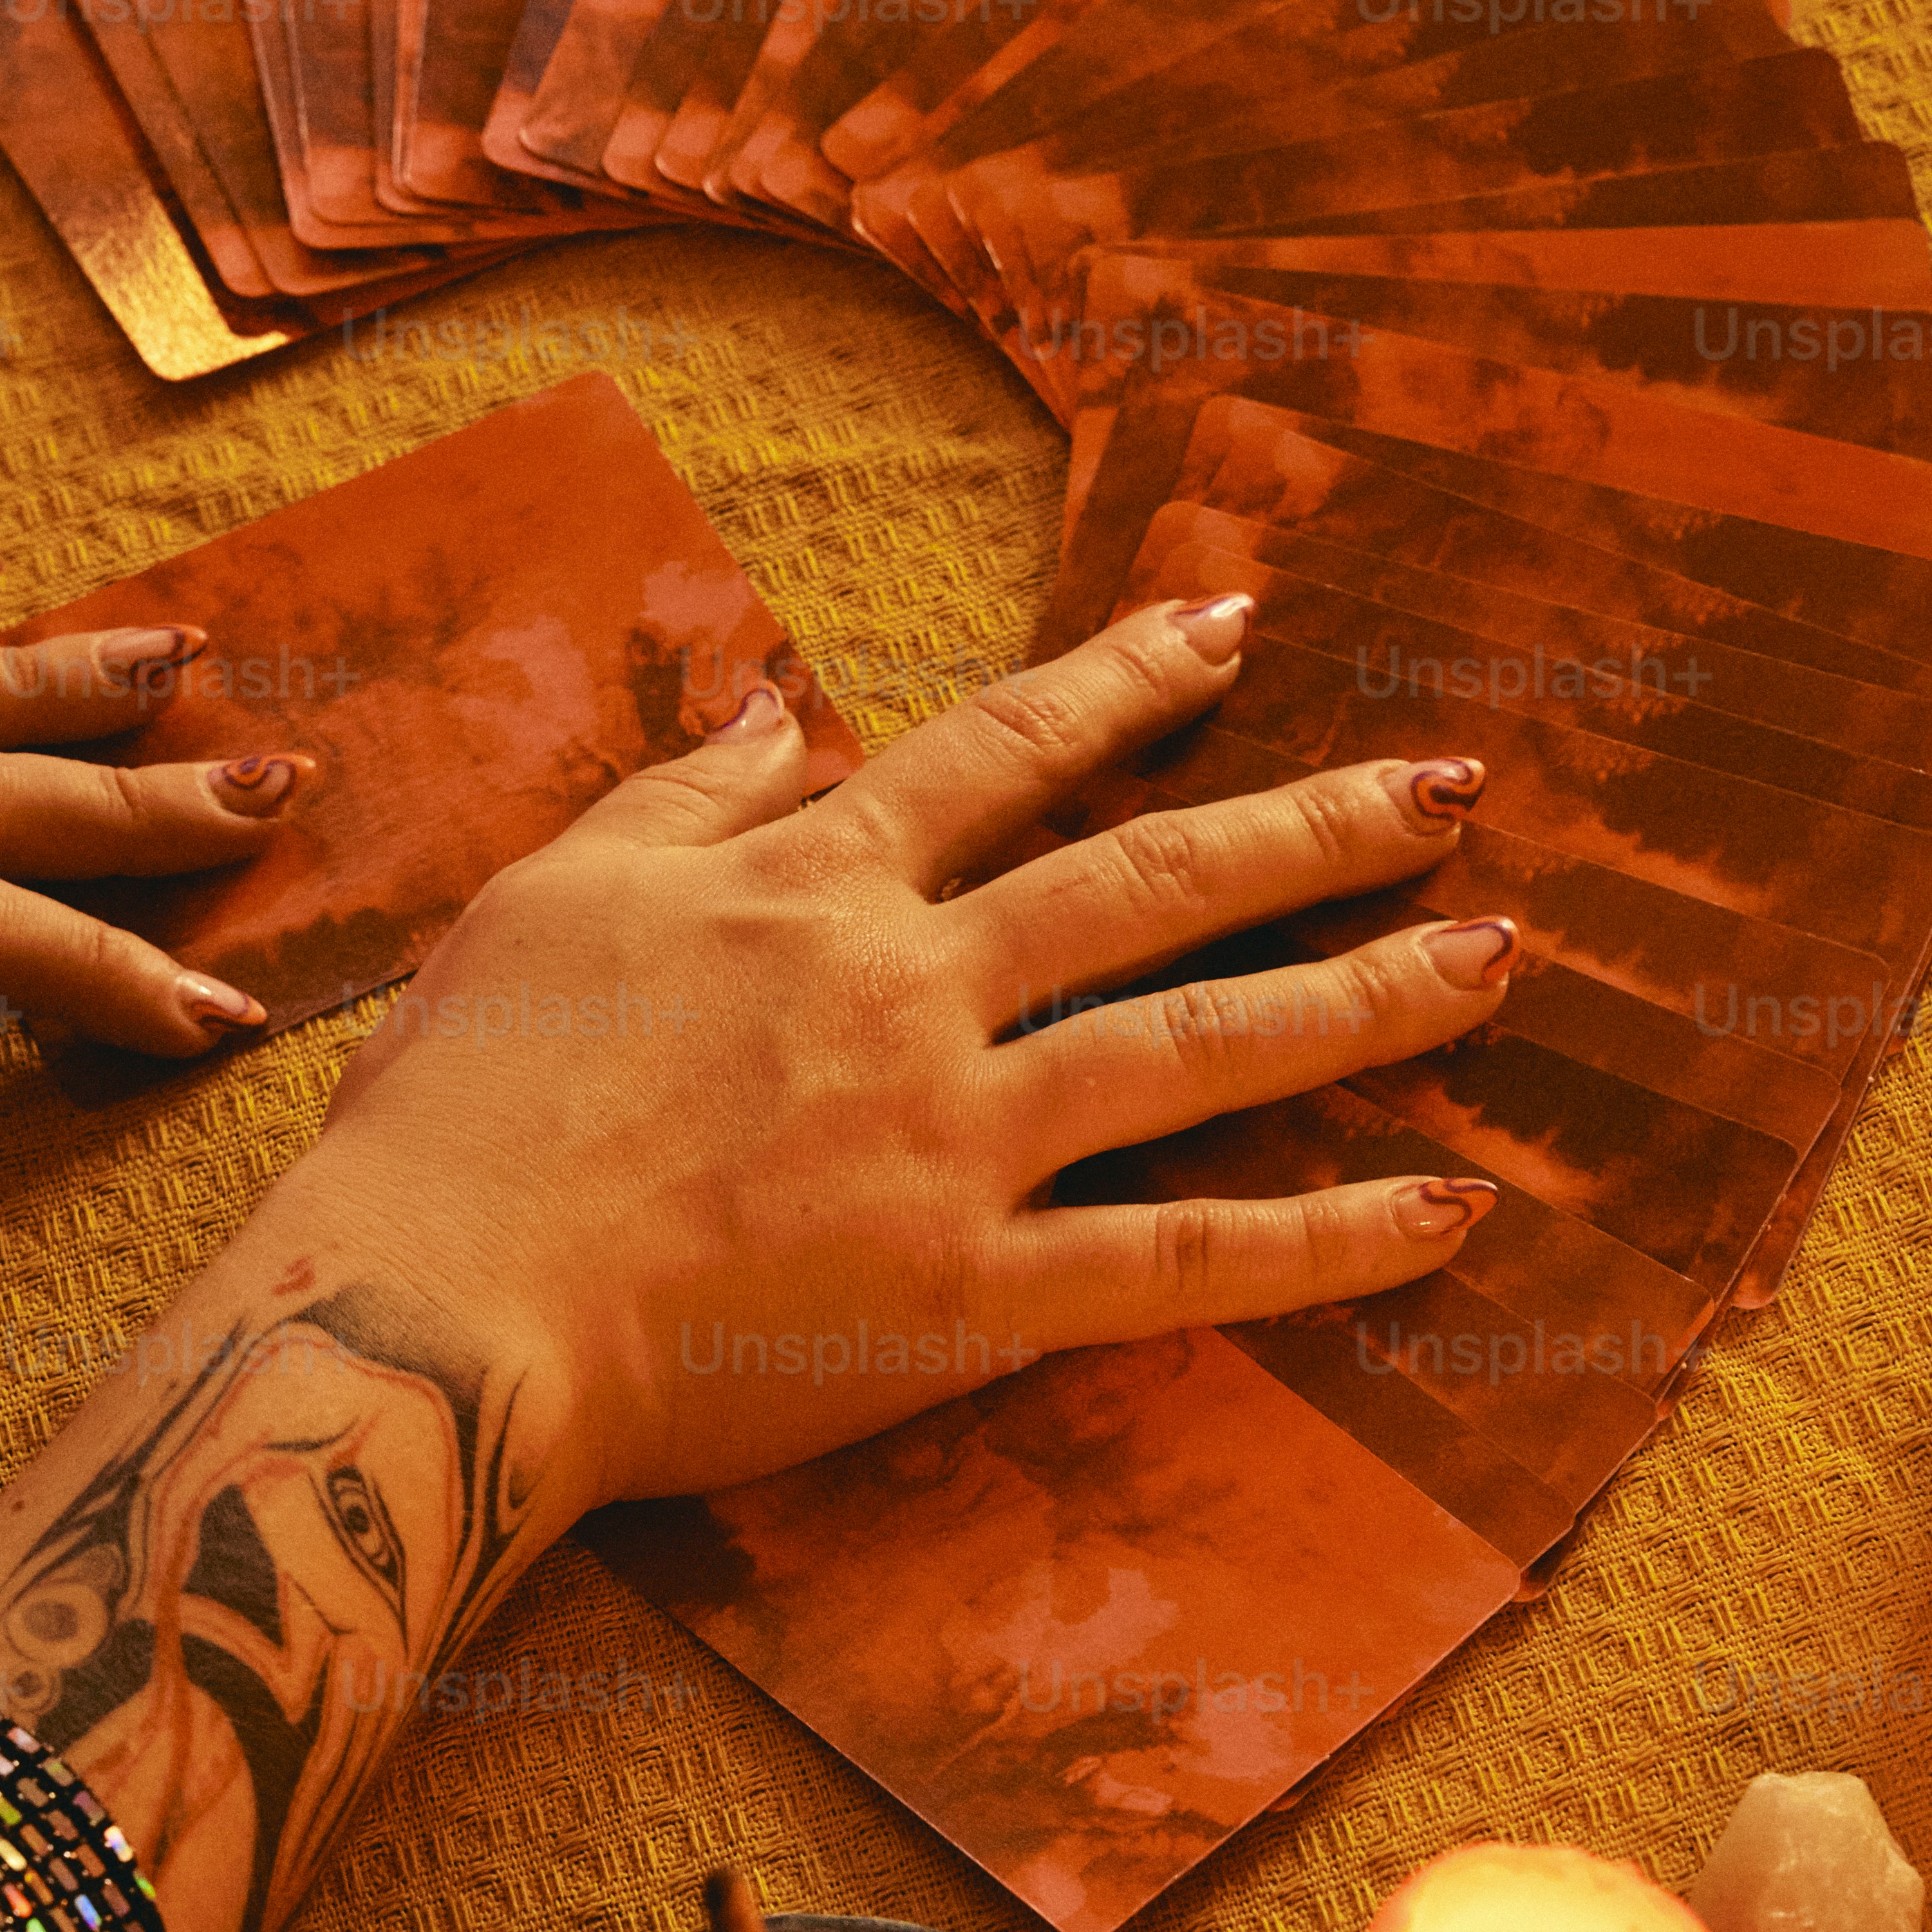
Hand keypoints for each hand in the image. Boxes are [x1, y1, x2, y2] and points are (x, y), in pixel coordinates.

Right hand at [293, 593, 1506, 1510]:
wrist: (434, 1304)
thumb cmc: (459, 1109)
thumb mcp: (547, 900)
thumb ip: (680, 802)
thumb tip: (773, 711)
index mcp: (807, 889)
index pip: (1002, 756)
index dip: (1128, 682)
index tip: (1237, 627)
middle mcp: (909, 992)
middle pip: (1146, 882)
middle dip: (1310, 825)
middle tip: (1453, 791)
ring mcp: (952, 1143)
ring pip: (1196, 1047)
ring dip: (1361, 996)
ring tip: (1496, 963)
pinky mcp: (968, 1294)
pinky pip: (1179, 1261)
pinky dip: (1319, 1243)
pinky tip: (1441, 1216)